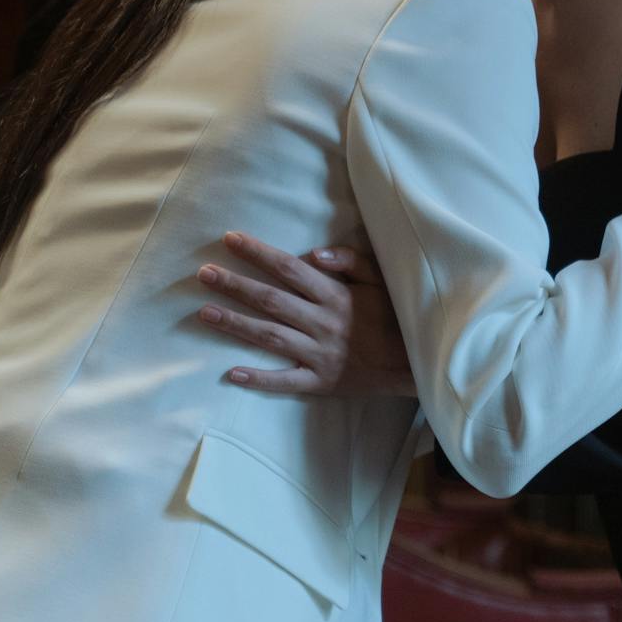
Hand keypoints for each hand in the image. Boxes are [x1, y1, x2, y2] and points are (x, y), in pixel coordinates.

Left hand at [195, 232, 414, 397]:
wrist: (418, 363)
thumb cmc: (398, 316)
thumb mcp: (384, 279)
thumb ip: (352, 262)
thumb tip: (314, 253)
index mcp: (336, 295)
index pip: (289, 268)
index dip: (258, 253)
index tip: (230, 240)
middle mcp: (323, 322)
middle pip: (271, 300)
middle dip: (235, 285)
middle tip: (203, 273)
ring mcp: (319, 354)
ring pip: (270, 337)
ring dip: (236, 324)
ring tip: (204, 313)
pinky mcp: (321, 382)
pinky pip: (286, 382)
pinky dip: (259, 379)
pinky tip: (232, 373)